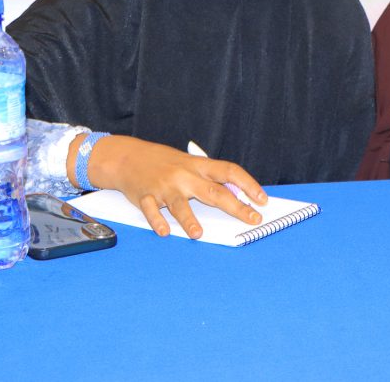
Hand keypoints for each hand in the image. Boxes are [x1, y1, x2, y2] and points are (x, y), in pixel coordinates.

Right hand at [73, 135, 267, 238]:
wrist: (127, 156)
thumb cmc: (163, 163)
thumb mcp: (188, 164)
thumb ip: (207, 178)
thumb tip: (234, 196)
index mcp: (198, 165)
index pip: (229, 171)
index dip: (248, 184)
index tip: (262, 199)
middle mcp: (184, 175)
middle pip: (213, 192)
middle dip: (235, 207)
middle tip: (252, 219)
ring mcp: (164, 186)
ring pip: (179, 204)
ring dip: (189, 219)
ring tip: (198, 233)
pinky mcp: (145, 196)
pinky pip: (151, 210)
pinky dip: (157, 221)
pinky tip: (164, 231)